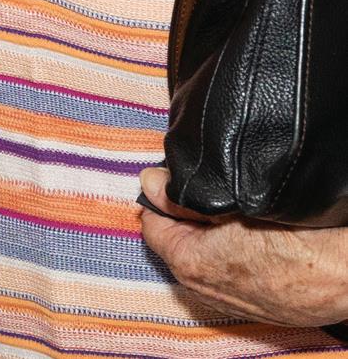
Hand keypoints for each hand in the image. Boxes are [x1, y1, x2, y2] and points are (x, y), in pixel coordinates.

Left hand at [139, 167, 347, 325]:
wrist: (344, 274)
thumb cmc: (295, 240)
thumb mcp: (232, 204)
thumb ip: (183, 197)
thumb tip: (152, 182)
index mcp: (191, 264)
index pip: (151, 222)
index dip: (161, 192)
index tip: (174, 175)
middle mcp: (204, 289)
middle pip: (176, 238)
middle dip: (185, 212)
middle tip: (209, 188)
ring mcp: (231, 301)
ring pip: (203, 253)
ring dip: (210, 231)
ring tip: (235, 209)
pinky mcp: (255, 305)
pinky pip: (230, 269)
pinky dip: (234, 250)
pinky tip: (253, 234)